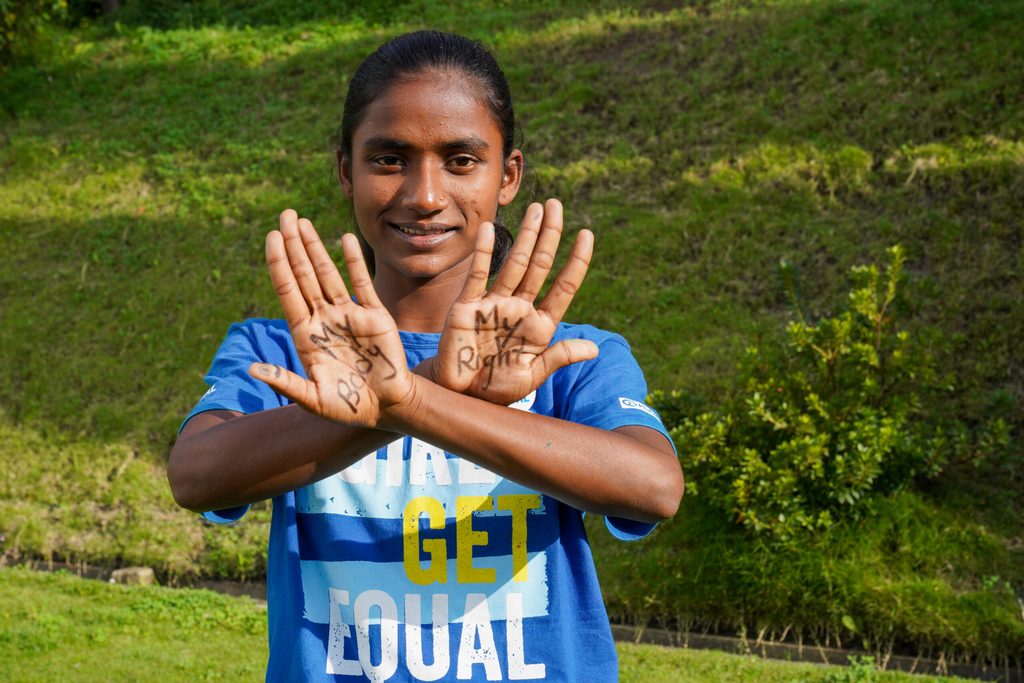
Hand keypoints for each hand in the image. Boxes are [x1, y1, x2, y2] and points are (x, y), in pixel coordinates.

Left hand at [248, 210, 413, 427]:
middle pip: (304, 274)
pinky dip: (353, 261)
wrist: (386, 409)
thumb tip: (252, 369)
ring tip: (302, 221)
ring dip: (315, 247)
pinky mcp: (374, 315)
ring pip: (327, 273)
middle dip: (293, 244)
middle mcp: (323, 319)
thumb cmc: (347, 408)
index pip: (287, 290)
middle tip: (284, 215)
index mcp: (305, 335)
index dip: (279, 263)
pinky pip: (361, 283)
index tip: (272, 237)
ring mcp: (348, 315)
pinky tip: (342, 239)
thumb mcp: (312, 399)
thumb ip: (285, 382)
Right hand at [430, 199, 598, 404]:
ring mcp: (493, 304)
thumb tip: (594, 349)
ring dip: (526, 236)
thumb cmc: (494, 389)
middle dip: (550, 235)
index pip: (563, 288)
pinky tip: (489, 229)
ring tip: (537, 208)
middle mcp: (518, 309)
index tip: (587, 234)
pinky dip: (482, 252)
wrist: (458, 398)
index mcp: (538, 326)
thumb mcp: (530, 376)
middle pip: (539, 265)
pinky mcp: (467, 306)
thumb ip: (558, 357)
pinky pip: (476, 275)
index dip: (576, 262)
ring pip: (513, 263)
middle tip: (556, 205)